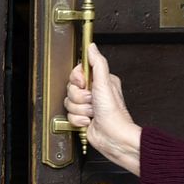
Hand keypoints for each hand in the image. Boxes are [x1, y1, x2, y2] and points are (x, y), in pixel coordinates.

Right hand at [64, 44, 141, 173]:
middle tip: (92, 101)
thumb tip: (92, 47)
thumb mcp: (105, 82)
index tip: (84, 84)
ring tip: (92, 113)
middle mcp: (94, 93)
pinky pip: (70, 115)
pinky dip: (79, 120)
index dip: (77, 80)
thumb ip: (97, 62)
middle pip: (71, 88)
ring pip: (69, 102)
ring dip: (81, 110)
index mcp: (99, 81)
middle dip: (80, 97)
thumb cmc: (114, 112)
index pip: (77, 73)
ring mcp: (87, 106)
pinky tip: (89, 121)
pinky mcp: (82, 118)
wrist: (113, 136)